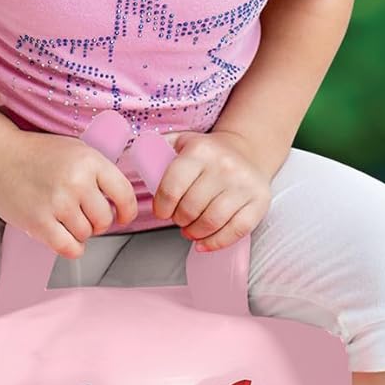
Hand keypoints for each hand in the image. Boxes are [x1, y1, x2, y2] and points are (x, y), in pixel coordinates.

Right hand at [0, 128, 136, 257]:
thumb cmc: (35, 154)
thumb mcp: (73, 149)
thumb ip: (97, 171)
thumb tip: (122, 200)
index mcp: (89, 160)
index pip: (125, 194)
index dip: (126, 211)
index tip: (121, 216)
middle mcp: (76, 181)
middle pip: (104, 220)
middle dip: (96, 221)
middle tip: (81, 213)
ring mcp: (58, 203)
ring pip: (86, 235)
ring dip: (78, 231)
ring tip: (62, 217)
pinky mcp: (39, 222)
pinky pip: (69, 248)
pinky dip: (70, 246)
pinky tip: (62, 234)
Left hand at [152, 129, 271, 250]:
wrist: (247, 150)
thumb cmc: (206, 152)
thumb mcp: (180, 141)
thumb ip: (153, 148)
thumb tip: (125, 157)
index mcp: (199, 151)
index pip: (172, 187)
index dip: (162, 206)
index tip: (160, 212)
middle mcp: (224, 166)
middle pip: (191, 207)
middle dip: (178, 219)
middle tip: (177, 219)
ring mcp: (243, 185)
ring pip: (212, 221)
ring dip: (194, 232)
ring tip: (189, 231)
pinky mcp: (259, 202)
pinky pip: (237, 230)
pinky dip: (216, 242)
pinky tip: (204, 243)